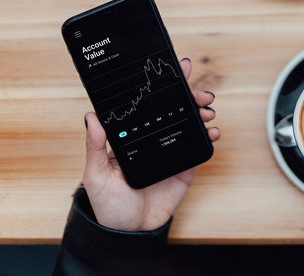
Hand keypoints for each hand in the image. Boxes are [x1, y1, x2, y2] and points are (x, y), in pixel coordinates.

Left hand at [82, 58, 219, 231]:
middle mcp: (154, 138)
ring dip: (201, 111)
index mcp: (133, 135)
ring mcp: (171, 151)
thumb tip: (91, 117)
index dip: (163, 86)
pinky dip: (209, 137)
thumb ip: (95, 147)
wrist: (129, 232)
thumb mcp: (96, 174)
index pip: (148, 105)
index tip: (174, 70)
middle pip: (174, 109)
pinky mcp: (186, 167)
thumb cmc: (108, 204)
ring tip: (206, 109)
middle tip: (197, 90)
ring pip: (190, 123)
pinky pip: (199, 147)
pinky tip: (212, 132)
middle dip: (189, 94)